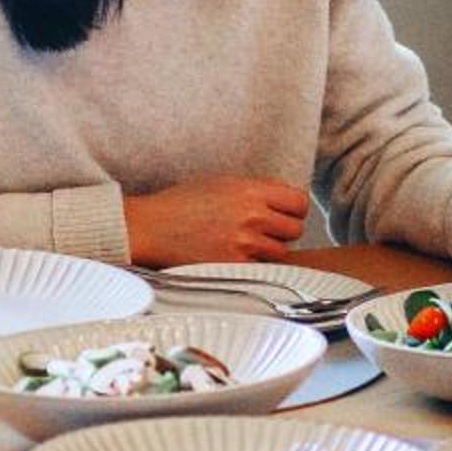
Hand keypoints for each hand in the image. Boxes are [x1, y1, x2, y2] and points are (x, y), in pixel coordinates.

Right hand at [122, 177, 310, 266]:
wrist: (152, 227)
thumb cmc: (183, 203)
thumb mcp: (222, 183)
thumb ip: (257, 191)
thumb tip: (284, 201)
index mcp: (251, 190)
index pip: (299, 202)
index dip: (296, 209)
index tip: (288, 213)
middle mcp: (252, 216)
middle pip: (295, 229)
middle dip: (285, 230)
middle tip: (269, 231)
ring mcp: (244, 243)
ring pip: (281, 251)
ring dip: (270, 249)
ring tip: (248, 244)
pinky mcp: (234, 265)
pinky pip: (261, 267)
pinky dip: (254, 263)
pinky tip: (236, 255)